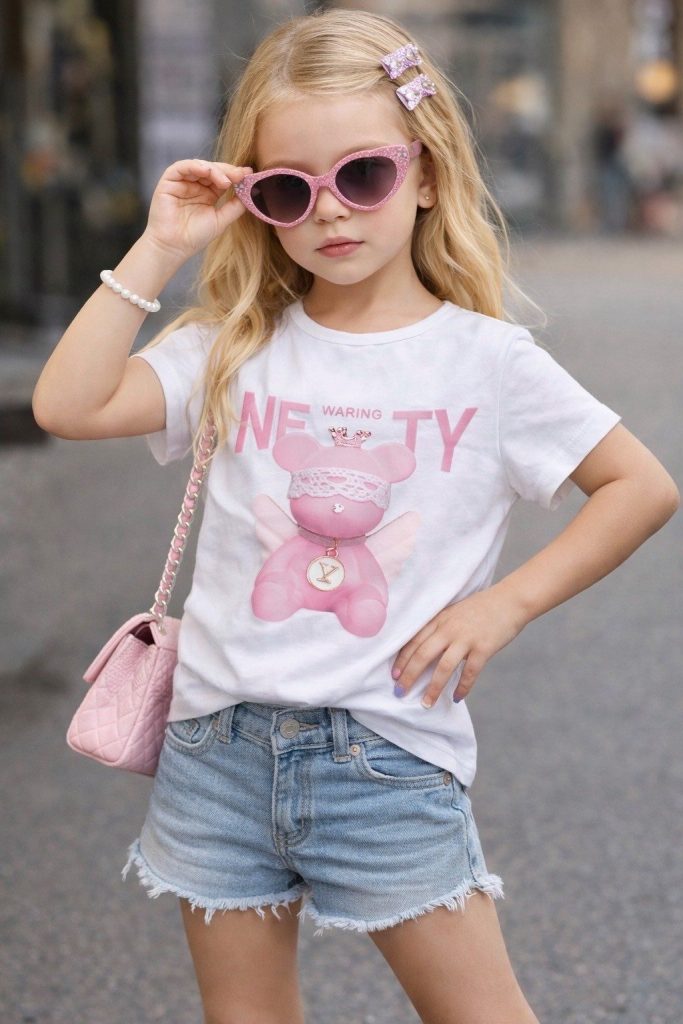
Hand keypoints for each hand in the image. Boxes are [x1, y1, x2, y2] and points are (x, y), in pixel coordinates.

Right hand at [143, 158, 253, 262]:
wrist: (175, 247)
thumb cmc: (195, 236)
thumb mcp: (221, 220)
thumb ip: (235, 206)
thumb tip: (251, 192)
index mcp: (207, 194)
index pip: (222, 178)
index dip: (235, 175)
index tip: (249, 174)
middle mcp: (195, 185)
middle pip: (212, 169)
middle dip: (227, 171)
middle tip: (239, 175)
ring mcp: (182, 182)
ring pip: (199, 166)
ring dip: (214, 170)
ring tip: (225, 181)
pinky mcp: (169, 181)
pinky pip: (181, 167)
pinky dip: (195, 166)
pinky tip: (206, 171)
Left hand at [391, 584, 527, 708]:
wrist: (510, 600)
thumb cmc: (481, 608)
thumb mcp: (455, 612)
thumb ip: (441, 627)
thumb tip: (426, 650)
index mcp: (440, 619)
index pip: (414, 641)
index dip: (402, 659)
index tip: (394, 675)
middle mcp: (449, 628)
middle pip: (423, 655)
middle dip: (409, 676)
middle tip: (400, 692)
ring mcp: (466, 638)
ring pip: (443, 667)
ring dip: (433, 688)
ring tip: (426, 704)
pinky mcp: (483, 648)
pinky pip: (470, 672)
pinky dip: (462, 687)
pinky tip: (456, 697)